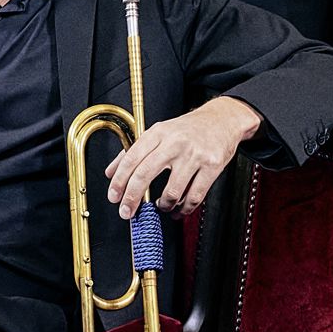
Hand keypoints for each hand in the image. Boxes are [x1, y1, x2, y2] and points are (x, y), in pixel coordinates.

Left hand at [105, 95, 257, 217]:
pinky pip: (194, 197)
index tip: (114, 196)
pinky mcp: (212, 167)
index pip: (131, 158)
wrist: (222, 120)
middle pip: (145, 174)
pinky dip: (183, 209)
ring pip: (171, 192)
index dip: (119, 181)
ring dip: (163, 206)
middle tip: (126, 212)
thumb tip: (111, 172)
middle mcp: (174, 143)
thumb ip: (133, 151)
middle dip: (132, 198)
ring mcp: (194, 155)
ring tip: (161, 206)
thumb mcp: (159, 132)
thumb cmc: (188, 129)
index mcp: (158, 132)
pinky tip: (178, 208)